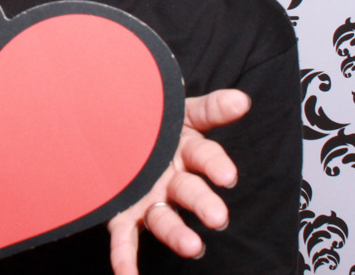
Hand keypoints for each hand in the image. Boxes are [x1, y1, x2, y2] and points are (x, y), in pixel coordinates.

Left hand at [107, 89, 250, 274]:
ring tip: (191, 247)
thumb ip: (210, 107)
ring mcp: (150, 198)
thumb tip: (241, 100)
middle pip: (191, 192)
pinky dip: (125, 259)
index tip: (226, 176)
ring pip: (165, 219)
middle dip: (204, 204)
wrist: (118, 126)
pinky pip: (126, 239)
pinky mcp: (126, 214)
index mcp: (187, 151)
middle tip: (217, 218)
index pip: (207, 157)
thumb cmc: (157, 121)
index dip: (215, 165)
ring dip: (178, 234)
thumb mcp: (183, 110)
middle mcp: (172, 179)